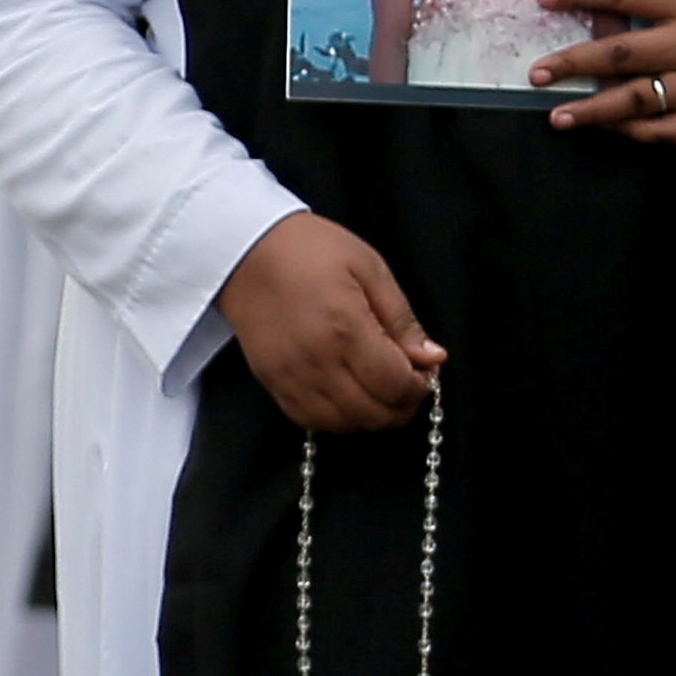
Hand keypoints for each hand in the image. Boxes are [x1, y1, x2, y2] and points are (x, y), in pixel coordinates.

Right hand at [214, 211, 440, 430]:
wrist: (243, 251)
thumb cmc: (308, 250)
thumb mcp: (369, 268)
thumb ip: (402, 319)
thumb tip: (432, 358)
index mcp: (346, 328)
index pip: (395, 385)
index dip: (420, 387)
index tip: (425, 373)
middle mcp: (316, 360)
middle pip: (372, 414)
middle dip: (402, 407)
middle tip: (408, 384)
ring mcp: (290, 376)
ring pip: (342, 424)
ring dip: (369, 416)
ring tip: (378, 390)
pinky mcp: (271, 381)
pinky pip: (309, 421)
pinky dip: (335, 418)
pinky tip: (346, 395)